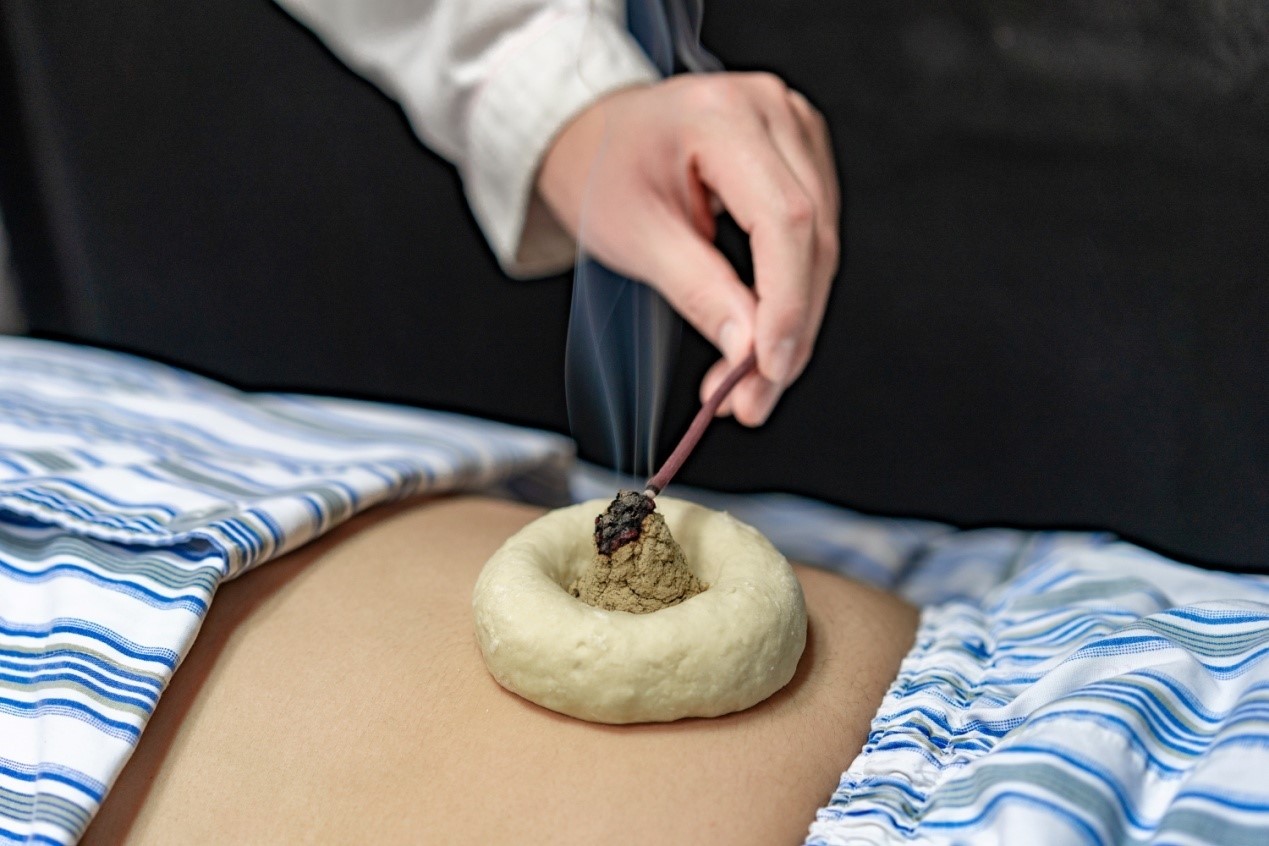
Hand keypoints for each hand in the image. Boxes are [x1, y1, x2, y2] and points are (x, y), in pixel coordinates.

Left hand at [537, 72, 839, 425]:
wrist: (597, 138)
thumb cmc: (604, 170)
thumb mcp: (634, 234)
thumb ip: (697, 290)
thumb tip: (748, 349)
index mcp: (723, 115)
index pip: (784, 218)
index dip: (786, 303)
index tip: (768, 369)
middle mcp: (773, 111)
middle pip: (813, 237)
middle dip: (788, 331)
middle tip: (752, 400)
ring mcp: (795, 129)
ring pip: (823, 246)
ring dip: (795, 325)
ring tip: (749, 384)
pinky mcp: (803, 157)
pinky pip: (815, 239)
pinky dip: (793, 297)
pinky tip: (762, 339)